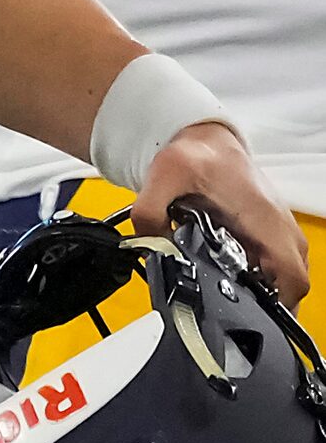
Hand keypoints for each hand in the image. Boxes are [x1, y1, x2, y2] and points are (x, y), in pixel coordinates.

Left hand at [132, 121, 308, 307]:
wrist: (205, 139)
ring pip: (282, 280)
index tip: (241, 303)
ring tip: (219, 275)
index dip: (271, 303)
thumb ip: (149, 213)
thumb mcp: (165, 176)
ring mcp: (279, 233)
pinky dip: (251, 272)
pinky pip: (271, 266)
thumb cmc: (197, 155)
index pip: (292, 280)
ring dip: (253, 286)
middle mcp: (282, 231)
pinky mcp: (270, 233)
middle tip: (221, 290)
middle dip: (257, 299)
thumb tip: (149, 244)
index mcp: (267, 222)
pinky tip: (222, 264)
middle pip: (289, 288)